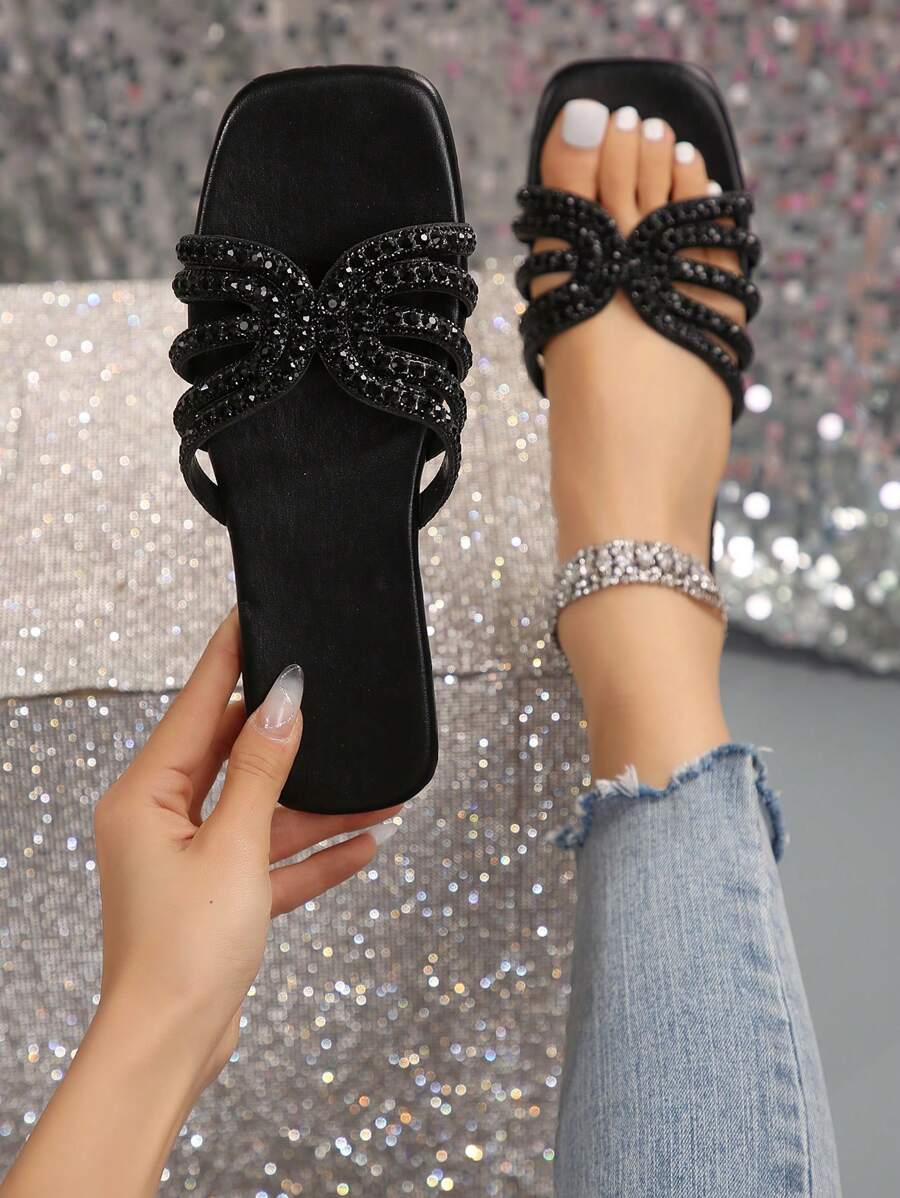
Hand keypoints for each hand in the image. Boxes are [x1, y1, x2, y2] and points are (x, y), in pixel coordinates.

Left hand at [1, 610, 400, 1197]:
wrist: (171, 1047)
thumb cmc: (181, 954)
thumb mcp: (234, 847)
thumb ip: (263, 771)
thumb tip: (283, 702)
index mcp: (146, 796)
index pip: (198, 707)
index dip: (230, 660)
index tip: (252, 617)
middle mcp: (162, 821)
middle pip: (238, 758)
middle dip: (296, 743)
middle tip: (335, 703)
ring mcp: (191, 859)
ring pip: (265, 813)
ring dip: (321, 806)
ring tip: (383, 788)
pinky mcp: (218, 895)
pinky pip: (272, 859)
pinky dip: (314, 853)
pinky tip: (365, 842)